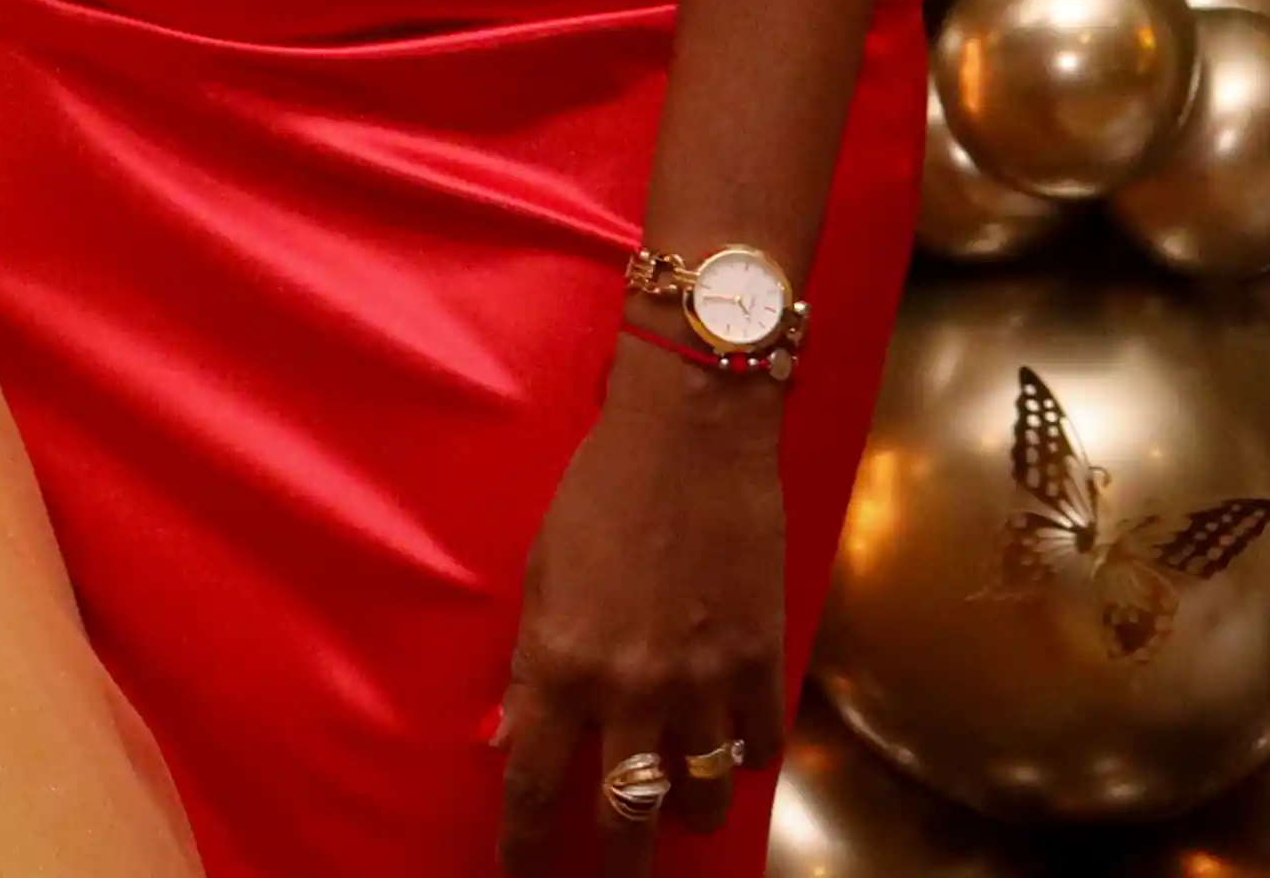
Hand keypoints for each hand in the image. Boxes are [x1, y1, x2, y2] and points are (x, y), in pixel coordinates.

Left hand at [492, 340, 783, 872]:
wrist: (690, 436)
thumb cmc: (599, 493)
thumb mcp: (539, 577)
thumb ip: (530, 669)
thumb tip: (509, 740)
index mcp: (562, 664)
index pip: (534, 786)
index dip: (523, 846)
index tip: (519, 873)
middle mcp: (631, 689)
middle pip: (625, 819)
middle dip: (619, 865)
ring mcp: (702, 682)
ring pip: (699, 801)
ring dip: (686, 814)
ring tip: (677, 805)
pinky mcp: (760, 662)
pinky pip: (756, 750)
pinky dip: (742, 758)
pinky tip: (730, 747)